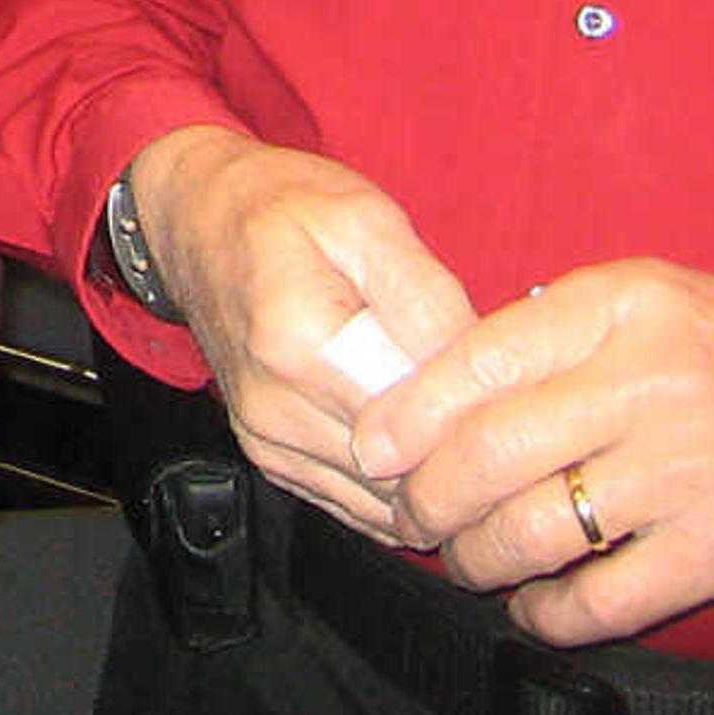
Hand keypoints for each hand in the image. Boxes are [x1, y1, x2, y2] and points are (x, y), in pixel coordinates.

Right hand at [128, 126, 477, 534]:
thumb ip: (425, 299)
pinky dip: (400, 488)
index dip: (482, 414)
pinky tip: (424, 444)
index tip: (515, 392)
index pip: (421, 423)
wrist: (197, 219)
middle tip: (507, 417)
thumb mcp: (366, 220)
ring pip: (386, 505)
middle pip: (406, 475)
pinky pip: (358, 506)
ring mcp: (267, 441)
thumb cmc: (281, 208)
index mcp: (298, 343)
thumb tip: (479, 377)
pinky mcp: (271, 459)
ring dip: (436, 481)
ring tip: (468, 428)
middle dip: (464, 456)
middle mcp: (273, 408)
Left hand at [353, 258, 713, 645]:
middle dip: (428, 498)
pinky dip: (549, 613)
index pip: (478, 358)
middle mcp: (648, 383)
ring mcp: (687, 471)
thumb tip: (446, 376)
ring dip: (479, 559)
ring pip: (535, 530)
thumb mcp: (653, 297)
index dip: (408, 414)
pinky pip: (602, 600)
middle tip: (410, 516)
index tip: (371, 448)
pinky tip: (533, 606)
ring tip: (466, 560)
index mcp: (619, 308)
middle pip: (491, 451)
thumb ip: (557, 329)